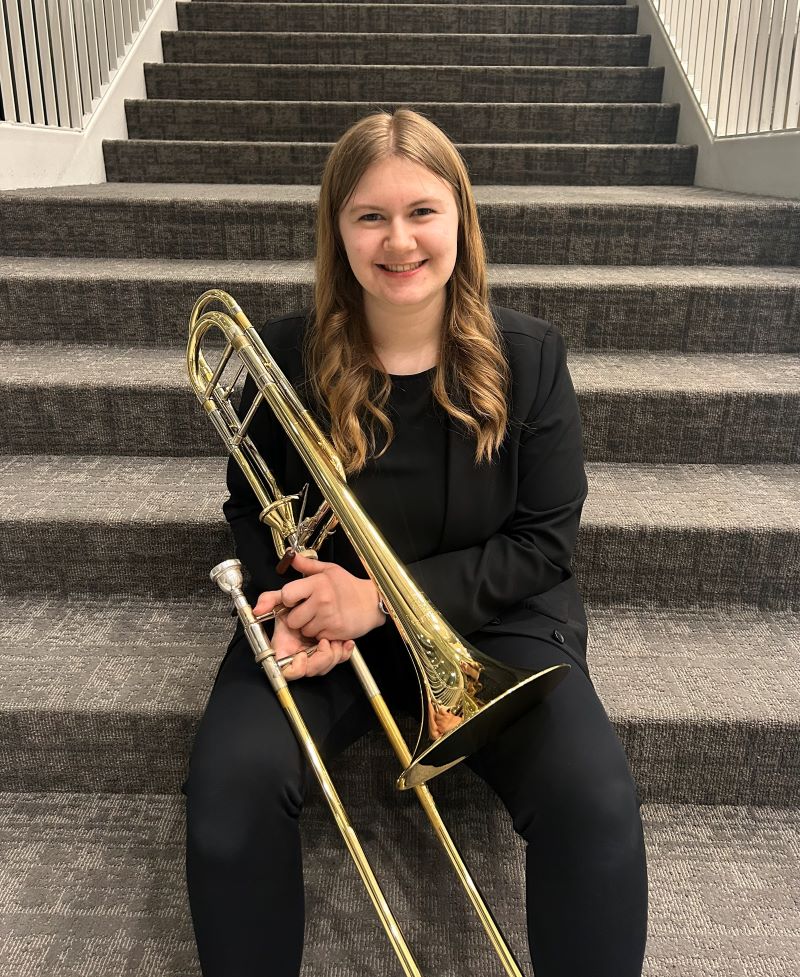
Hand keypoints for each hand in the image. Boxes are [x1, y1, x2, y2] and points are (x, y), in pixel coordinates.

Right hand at [253, 589, 354, 680]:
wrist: (320, 599)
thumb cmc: (299, 604)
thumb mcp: (285, 599)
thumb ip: (269, 600)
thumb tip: (257, 609)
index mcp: (285, 648)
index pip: (289, 671)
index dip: (296, 668)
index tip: (302, 655)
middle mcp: (300, 655)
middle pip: (310, 671)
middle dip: (321, 659)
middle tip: (325, 642)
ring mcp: (315, 656)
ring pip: (325, 667)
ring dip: (333, 654)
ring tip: (335, 640)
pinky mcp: (330, 653)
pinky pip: (339, 660)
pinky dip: (344, 652)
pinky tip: (346, 642)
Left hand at [258, 552, 385, 640]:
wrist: (372, 602)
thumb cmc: (349, 586)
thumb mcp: (329, 570)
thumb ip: (307, 564)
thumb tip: (291, 556)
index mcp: (318, 583)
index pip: (287, 594)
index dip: (287, 599)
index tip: (294, 599)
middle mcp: (322, 600)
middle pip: (292, 619)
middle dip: (297, 617)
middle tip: (308, 610)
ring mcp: (329, 617)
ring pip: (303, 630)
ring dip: (308, 627)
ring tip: (320, 616)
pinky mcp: (335, 632)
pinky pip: (316, 637)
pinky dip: (320, 634)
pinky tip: (328, 624)